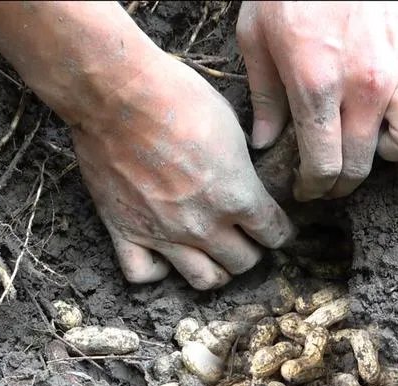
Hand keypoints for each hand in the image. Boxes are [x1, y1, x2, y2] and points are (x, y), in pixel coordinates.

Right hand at [74, 53, 295, 288]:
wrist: (117, 93)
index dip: (280, 231)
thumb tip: (243, 175)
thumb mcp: (230, 124)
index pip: (274, 233)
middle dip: (251, 250)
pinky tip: (163, 255)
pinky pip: (144, 275)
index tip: (278, 227)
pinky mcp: (125, 231)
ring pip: (204, 279)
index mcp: (237, 195)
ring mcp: (163, 233)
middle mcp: (204, 224)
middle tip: (246, 237)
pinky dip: (157, 271)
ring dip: (216, 270)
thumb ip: (240, 165)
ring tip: (213, 254)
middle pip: (243, 262)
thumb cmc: (177, 96)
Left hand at [237, 1, 397, 200]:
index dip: (314, 187)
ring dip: (393, 151)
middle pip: (365, 165)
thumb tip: (265, 142)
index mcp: (316, 85)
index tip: (307, 188)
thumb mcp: (256, 36)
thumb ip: (264, 96)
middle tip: (331, 178)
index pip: (324, 165)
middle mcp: (365, 85)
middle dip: (343, 183)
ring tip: (373, 138)